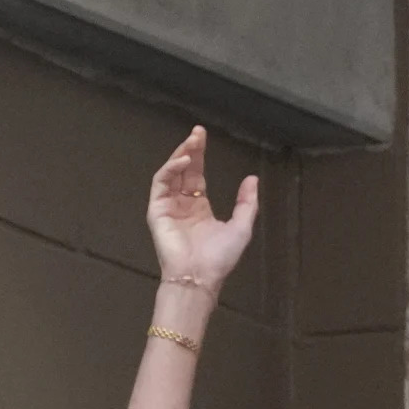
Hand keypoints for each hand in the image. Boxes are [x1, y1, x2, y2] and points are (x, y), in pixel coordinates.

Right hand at [145, 127, 259, 291]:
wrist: (200, 276)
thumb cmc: (219, 258)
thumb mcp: (241, 227)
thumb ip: (246, 203)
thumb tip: (252, 178)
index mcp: (199, 208)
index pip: (197, 175)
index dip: (200, 155)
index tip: (203, 137)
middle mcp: (182, 204)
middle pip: (184, 170)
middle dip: (190, 149)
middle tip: (198, 132)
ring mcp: (168, 206)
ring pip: (171, 173)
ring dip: (180, 155)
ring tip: (192, 142)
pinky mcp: (156, 210)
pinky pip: (160, 183)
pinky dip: (171, 169)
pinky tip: (184, 160)